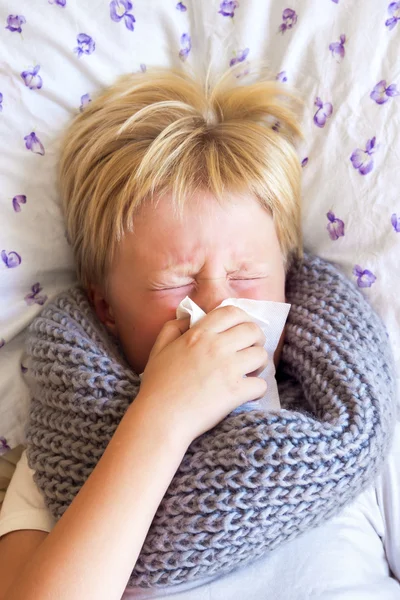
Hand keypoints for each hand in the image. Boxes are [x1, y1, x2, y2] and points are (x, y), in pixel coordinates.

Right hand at [137, 305, 267, 443]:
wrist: (160, 419)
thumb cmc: (157, 385)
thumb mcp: (158, 349)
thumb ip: (173, 327)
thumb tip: (189, 318)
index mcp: (199, 334)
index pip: (231, 312)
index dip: (243, 318)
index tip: (242, 328)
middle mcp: (216, 347)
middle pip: (253, 330)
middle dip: (256, 339)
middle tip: (250, 350)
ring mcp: (228, 369)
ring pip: (261, 355)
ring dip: (259, 363)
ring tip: (250, 372)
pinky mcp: (236, 392)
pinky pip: (261, 384)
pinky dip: (258, 389)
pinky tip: (248, 392)